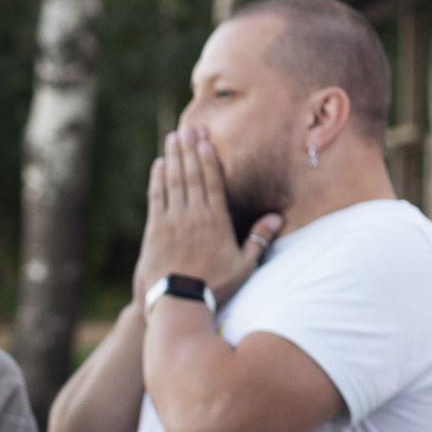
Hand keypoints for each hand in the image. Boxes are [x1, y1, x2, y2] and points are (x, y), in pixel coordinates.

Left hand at [132, 131, 281, 307]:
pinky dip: (157, 180)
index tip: (206, 140)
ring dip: (173, 158)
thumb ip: (259, 239)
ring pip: (173, 182)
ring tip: (173, 139)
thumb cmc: (214, 286)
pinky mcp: (154, 230)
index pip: (212, 182)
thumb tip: (278, 217)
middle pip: (192, 175)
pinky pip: (156, 198)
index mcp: (216, 221)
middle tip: (187, 129)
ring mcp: (172, 221)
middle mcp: (194, 216)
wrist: (178, 302)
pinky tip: (159, 165)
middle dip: (189, 150)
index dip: (208, 159)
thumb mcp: (243, 265)